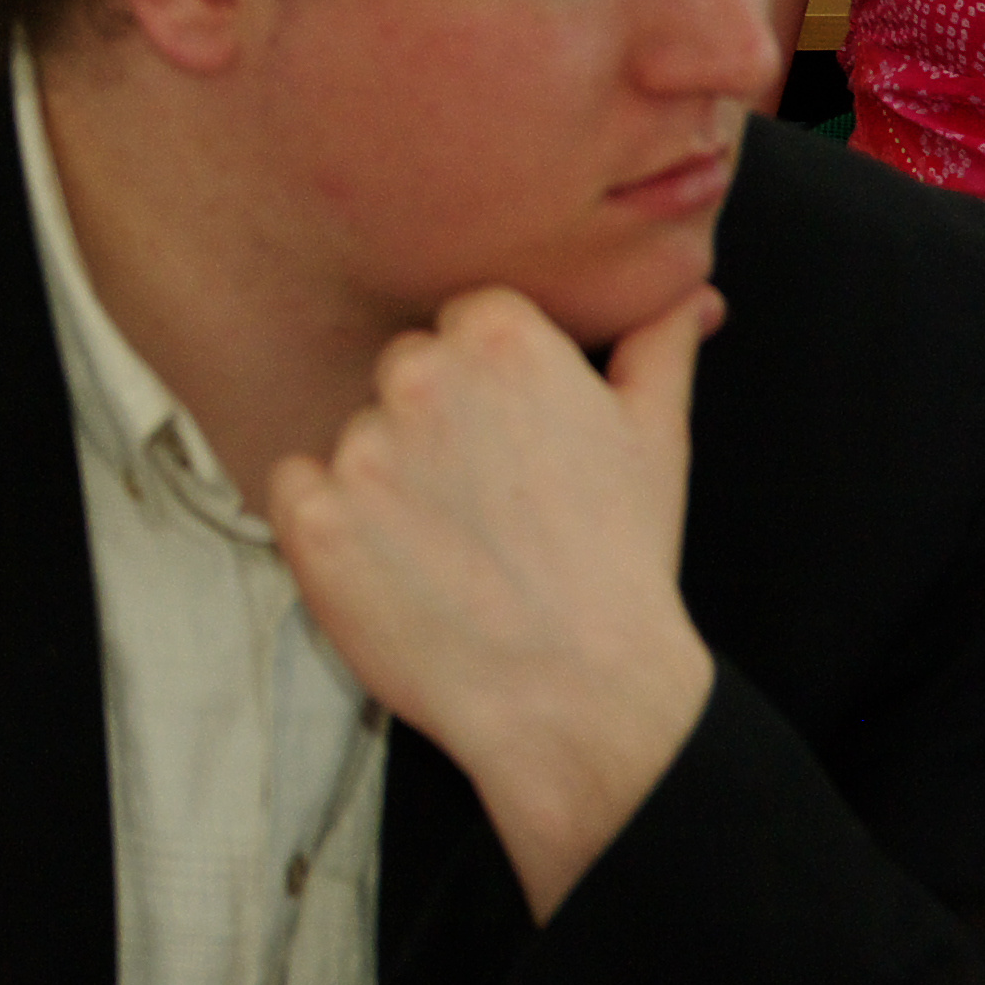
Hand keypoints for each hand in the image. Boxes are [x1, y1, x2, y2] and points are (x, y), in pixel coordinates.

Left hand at [269, 286, 721, 921]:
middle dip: (436, 424)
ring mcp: (359, 447)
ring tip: (451, 545)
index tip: (514, 440)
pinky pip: (297, 489)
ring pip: (357, 434)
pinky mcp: (312, 517)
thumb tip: (687, 289)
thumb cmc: (620, 565)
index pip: (463, 321)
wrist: (577, 695)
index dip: (489, 386)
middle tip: (487, 499)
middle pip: (405, 371)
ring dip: (387, 478)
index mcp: (500, 338)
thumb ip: (656, 342)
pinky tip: (392, 564)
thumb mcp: (657, 437)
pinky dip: (330, 522)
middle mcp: (419, 375)